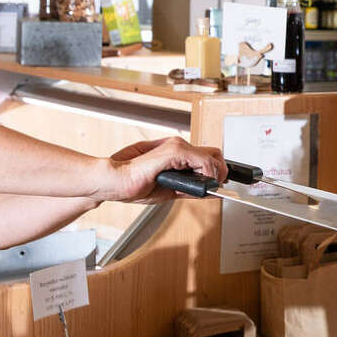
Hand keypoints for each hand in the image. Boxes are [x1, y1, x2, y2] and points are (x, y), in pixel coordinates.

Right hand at [104, 137, 227, 203]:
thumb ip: (188, 187)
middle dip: (220, 171)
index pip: (205, 155)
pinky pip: (203, 162)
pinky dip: (208, 175)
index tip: (217, 184)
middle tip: (216, 186)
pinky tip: (203, 184)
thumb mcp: (168, 189)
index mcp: (173, 152)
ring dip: (216, 174)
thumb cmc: (133, 184)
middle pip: (214, 152)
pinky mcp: (173, 151)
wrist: (116, 181)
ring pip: (213, 156)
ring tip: (209, 187)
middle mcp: (176, 145)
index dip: (215, 170)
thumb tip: (208, 191)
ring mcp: (175, 146)